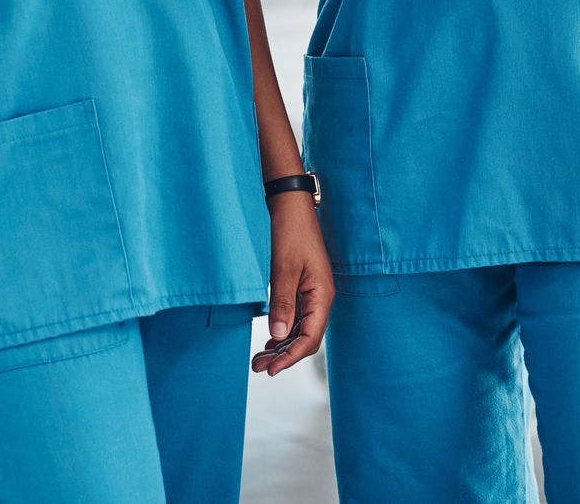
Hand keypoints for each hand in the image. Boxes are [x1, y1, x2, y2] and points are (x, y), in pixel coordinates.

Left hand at [252, 192, 333, 375]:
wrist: (292, 208)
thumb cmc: (291, 234)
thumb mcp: (283, 270)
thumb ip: (282, 304)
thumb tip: (279, 335)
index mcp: (322, 296)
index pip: (310, 338)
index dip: (291, 357)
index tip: (271, 370)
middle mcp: (321, 298)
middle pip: (307, 338)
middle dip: (284, 355)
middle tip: (258, 367)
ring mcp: (313, 294)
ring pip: (301, 330)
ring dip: (282, 345)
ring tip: (259, 358)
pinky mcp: (304, 288)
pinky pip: (297, 318)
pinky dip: (283, 331)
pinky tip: (270, 339)